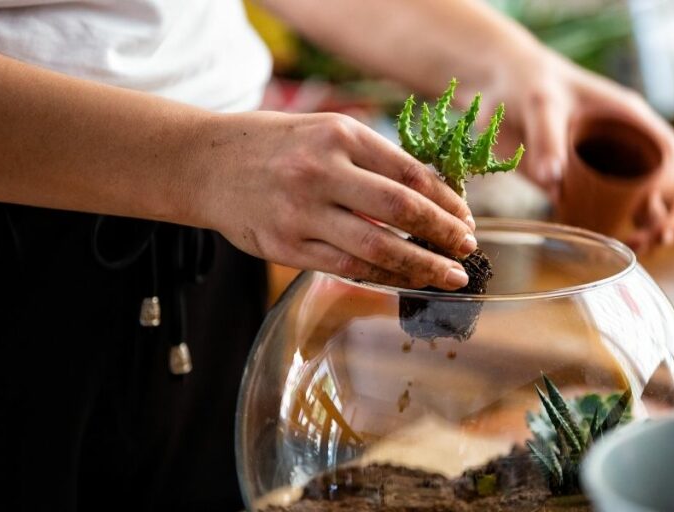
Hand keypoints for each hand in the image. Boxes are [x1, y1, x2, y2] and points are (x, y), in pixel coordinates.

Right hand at [196, 111, 476, 289]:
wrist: (204, 164)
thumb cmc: (276, 146)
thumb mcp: (324, 132)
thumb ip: (372, 161)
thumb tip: (432, 196)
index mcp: (339, 135)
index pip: (409, 172)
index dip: (446, 200)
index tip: (466, 218)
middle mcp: (321, 172)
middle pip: (400, 209)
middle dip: (443, 233)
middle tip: (469, 249)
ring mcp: (301, 212)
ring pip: (377, 247)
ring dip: (421, 265)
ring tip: (450, 276)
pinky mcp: (286, 246)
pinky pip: (347, 268)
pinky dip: (383, 277)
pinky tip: (406, 282)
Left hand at [473, 50, 673, 252]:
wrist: (502, 85)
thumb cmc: (530, 83)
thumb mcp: (541, 104)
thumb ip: (547, 139)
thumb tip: (553, 182)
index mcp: (630, 120)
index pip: (671, 154)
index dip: (668, 181)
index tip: (645, 202)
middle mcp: (629, 146)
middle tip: (659, 239)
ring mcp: (611, 169)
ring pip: (652, 205)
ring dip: (654, 229)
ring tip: (637, 247)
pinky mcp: (588, 187)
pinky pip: (614, 213)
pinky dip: (621, 232)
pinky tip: (612, 245)